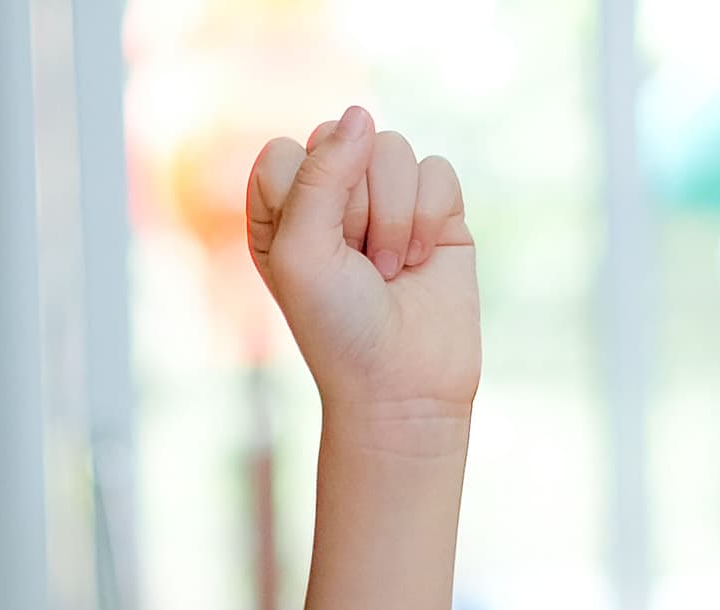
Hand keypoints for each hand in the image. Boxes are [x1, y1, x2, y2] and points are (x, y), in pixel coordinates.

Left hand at [246, 106, 478, 438]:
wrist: (403, 386)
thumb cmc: (337, 327)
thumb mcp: (303, 252)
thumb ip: (320, 174)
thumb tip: (361, 113)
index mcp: (282, 207)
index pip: (287, 152)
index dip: (304, 198)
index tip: (313, 255)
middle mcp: (332, 196)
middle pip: (343, 139)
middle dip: (353, 206)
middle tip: (355, 265)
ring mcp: (387, 199)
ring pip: (393, 148)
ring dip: (393, 217)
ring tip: (389, 270)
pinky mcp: (437, 209)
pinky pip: (437, 170)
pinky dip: (429, 218)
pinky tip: (422, 262)